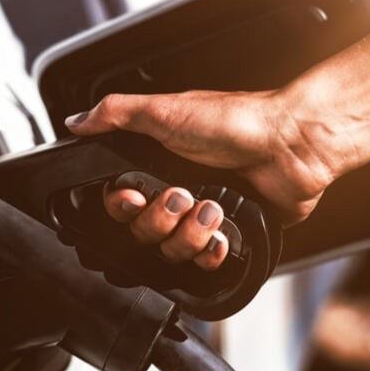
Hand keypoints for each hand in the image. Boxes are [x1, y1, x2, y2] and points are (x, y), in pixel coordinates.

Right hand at [65, 88, 346, 267]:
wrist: (291, 144)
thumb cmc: (236, 121)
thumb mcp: (166, 109)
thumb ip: (117, 114)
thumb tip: (78, 120)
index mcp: (157, 163)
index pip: (120, 201)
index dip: (123, 206)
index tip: (134, 196)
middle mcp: (177, 190)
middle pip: (143, 231)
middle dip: (161, 218)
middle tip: (181, 195)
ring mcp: (202, 214)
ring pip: (173, 250)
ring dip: (191, 232)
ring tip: (212, 206)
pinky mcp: (228, 232)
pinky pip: (206, 261)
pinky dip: (213, 250)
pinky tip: (222, 232)